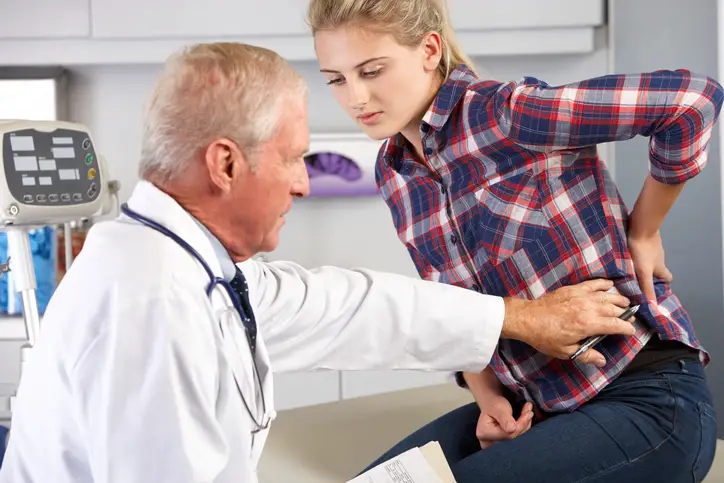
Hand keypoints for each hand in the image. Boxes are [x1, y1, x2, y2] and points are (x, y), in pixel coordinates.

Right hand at [476, 397, 533, 448]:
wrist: (491, 405)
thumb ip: (504, 418)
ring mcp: (494, 446)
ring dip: (525, 427)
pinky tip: (524, 420)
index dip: (520, 425)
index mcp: (484, 433)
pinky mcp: (502, 446)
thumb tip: (512, 429)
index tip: (528, 412)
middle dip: (524, 425)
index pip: (508, 435)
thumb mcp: (498, 407)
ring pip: (516, 440)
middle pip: (513, 439)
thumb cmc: (494, 404)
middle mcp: (487, 443)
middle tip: (529, 412)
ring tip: (527, 413)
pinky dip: (522, 430)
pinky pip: (516, 440)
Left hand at [502, 279, 634, 366]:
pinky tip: (609, 284)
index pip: (615, 325)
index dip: (626, 328)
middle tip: (630, 317)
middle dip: (624, 313)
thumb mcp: (565, 351)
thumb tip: (602, 361)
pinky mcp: (572, 289)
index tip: (631, 331)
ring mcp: (580, 296)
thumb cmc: (544, 336)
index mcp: (588, 324)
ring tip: (625, 302)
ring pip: (606, 295)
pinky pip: (592, 284)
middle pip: (613, 308)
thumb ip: (586, 355)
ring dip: (618, 298)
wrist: (527, 318)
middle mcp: (587, 308)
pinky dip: (602, 283)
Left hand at [628, 230, 671, 302]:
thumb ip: (647, 288)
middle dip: (648, 275)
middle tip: (635, 281)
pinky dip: (635, 254)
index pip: (667, 279)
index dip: (662, 285)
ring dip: (640, 265)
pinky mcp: (643, 239)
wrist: (641, 226)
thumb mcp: (644, 272)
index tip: (652, 290)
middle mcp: (658, 258)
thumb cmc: (643, 250)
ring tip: (627, 270)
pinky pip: (641, 249)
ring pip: (648, 259)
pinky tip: (625, 256)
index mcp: (660, 267)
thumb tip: (653, 306)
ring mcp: (652, 248)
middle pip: (657, 269)